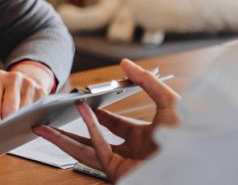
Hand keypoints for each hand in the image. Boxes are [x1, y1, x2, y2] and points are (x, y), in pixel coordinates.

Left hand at [0, 61, 52, 126]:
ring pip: (24, 111)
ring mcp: (29, 84)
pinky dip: (30, 119)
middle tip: (2, 132)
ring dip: (18, 122)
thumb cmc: (1, 92)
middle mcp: (14, 78)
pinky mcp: (42, 92)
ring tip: (13, 128)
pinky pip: (36, 111)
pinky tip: (25, 122)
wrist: (20, 82)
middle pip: (10, 107)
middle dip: (6, 122)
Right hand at [33, 59, 180, 181]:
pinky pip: (96, 149)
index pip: (114, 128)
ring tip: (41, 128)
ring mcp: (122, 165)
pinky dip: (86, 130)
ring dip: (61, 139)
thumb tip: (125, 63)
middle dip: (67, 133)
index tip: (83, 104)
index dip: (98, 116)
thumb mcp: (169, 102)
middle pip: (91, 142)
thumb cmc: (190, 136)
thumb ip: (146, 81)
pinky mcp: (117, 173)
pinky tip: (78, 113)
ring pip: (84, 151)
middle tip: (50, 122)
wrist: (197, 161)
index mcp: (144, 140)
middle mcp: (131, 154)